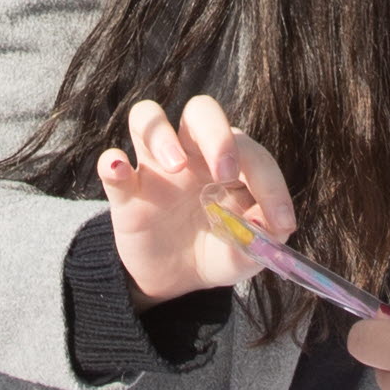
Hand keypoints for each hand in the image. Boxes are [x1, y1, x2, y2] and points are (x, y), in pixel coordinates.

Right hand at [94, 94, 291, 305]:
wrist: (176, 279)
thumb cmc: (218, 251)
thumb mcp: (245, 254)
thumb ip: (261, 240)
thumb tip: (270, 225)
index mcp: (230, 163)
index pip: (251, 152)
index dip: (270, 182)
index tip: (280, 221)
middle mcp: (193, 153)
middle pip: (200, 111)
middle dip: (216, 135)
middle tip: (225, 173)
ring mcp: (155, 167)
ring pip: (147, 116)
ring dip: (161, 134)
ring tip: (175, 167)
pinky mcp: (125, 191)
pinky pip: (110, 164)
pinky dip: (112, 162)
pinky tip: (119, 169)